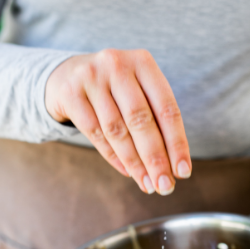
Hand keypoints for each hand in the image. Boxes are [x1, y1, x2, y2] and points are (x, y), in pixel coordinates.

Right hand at [44, 49, 191, 194]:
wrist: (66, 75)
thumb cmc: (114, 89)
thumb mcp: (137, 89)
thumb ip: (155, 118)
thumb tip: (174, 165)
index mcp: (143, 62)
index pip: (166, 108)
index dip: (176, 142)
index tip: (183, 171)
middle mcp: (117, 65)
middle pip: (141, 120)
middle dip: (156, 158)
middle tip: (165, 186)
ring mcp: (91, 77)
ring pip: (117, 130)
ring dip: (135, 163)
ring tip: (147, 184)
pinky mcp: (70, 94)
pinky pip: (95, 133)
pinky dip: (113, 156)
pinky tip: (127, 171)